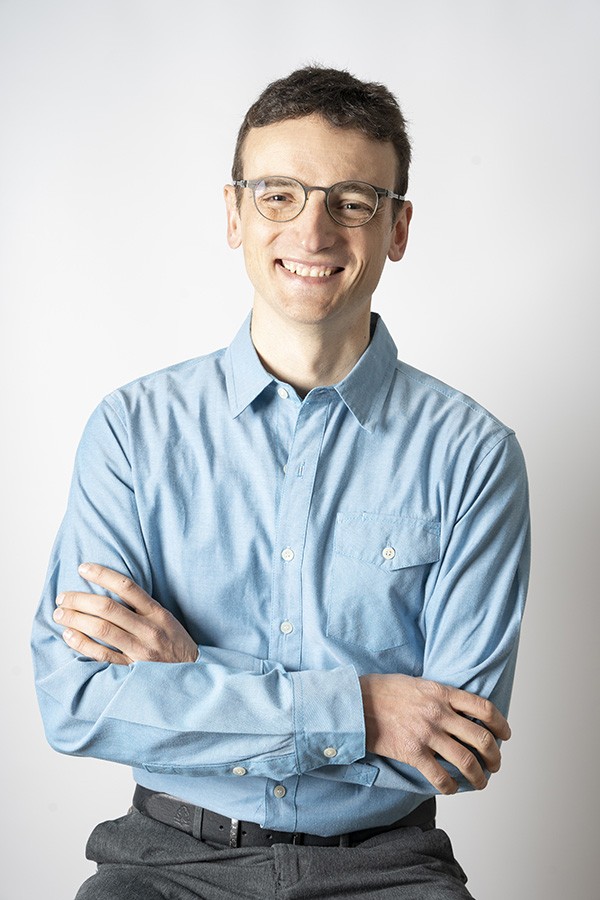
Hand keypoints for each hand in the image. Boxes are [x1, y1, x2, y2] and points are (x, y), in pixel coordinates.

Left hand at [53, 563, 198, 665]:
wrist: (194, 675)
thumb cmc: (176, 644)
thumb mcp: (167, 619)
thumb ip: (143, 607)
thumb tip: (110, 591)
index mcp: (158, 613)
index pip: (127, 586)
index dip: (102, 574)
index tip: (83, 568)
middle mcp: (148, 629)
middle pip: (108, 608)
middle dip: (80, 599)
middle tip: (63, 596)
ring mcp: (140, 650)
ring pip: (102, 629)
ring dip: (76, 619)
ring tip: (60, 613)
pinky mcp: (132, 669)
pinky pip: (102, 655)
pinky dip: (82, 644)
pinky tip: (69, 635)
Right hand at [359, 673, 510, 793]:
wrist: (355, 702)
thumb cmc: (383, 691)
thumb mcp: (417, 683)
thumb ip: (440, 695)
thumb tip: (459, 709)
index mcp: (441, 692)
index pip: (483, 708)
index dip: (501, 724)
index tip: (505, 735)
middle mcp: (438, 713)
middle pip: (481, 738)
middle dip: (494, 755)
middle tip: (495, 763)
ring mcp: (426, 734)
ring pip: (466, 761)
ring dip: (479, 776)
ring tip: (480, 782)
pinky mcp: (412, 752)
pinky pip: (440, 776)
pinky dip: (451, 786)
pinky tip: (452, 788)